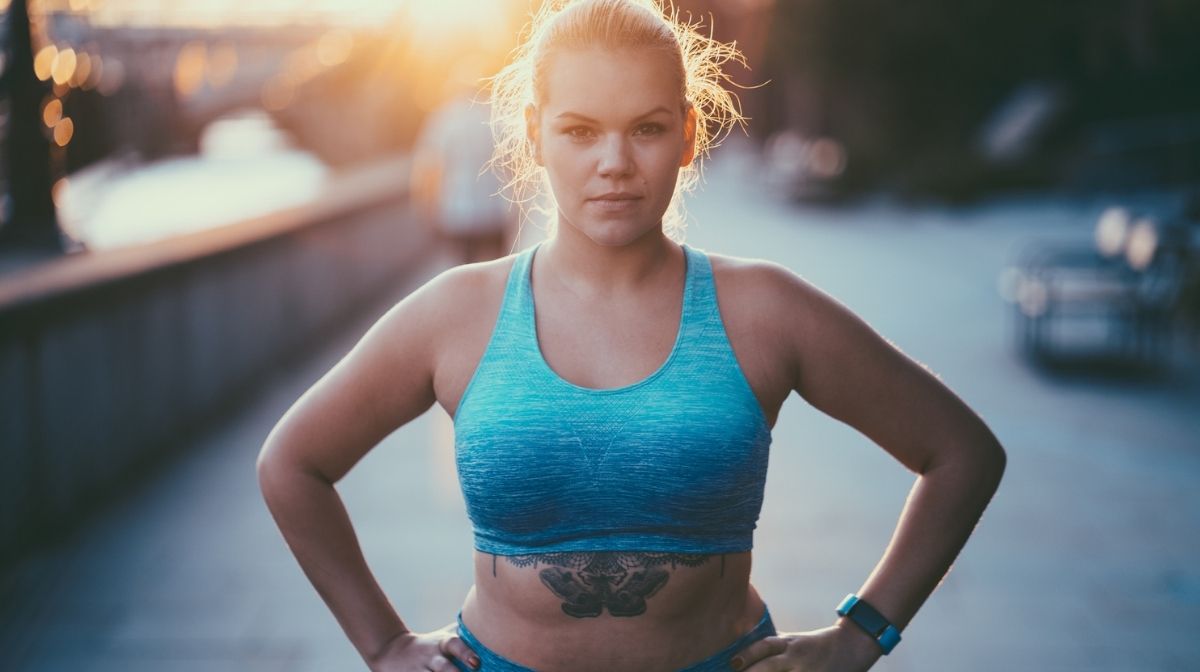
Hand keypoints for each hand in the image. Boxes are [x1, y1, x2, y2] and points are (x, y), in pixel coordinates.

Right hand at [369, 621, 480, 671]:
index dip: (465, 653)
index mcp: (441, 644)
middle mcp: (429, 657)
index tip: (476, 663)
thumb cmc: (430, 648)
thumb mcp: (443, 640)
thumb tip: (494, 639)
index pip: (454, 645)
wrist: (393, 652)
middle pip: (443, 667)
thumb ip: (464, 640)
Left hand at [729, 622, 882, 671]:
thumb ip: (773, 647)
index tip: (733, 663)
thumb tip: (743, 655)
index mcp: (789, 644)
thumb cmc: (816, 645)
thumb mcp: (794, 641)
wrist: (852, 645)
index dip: (748, 654)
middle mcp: (796, 657)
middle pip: (769, 666)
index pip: (764, 646)